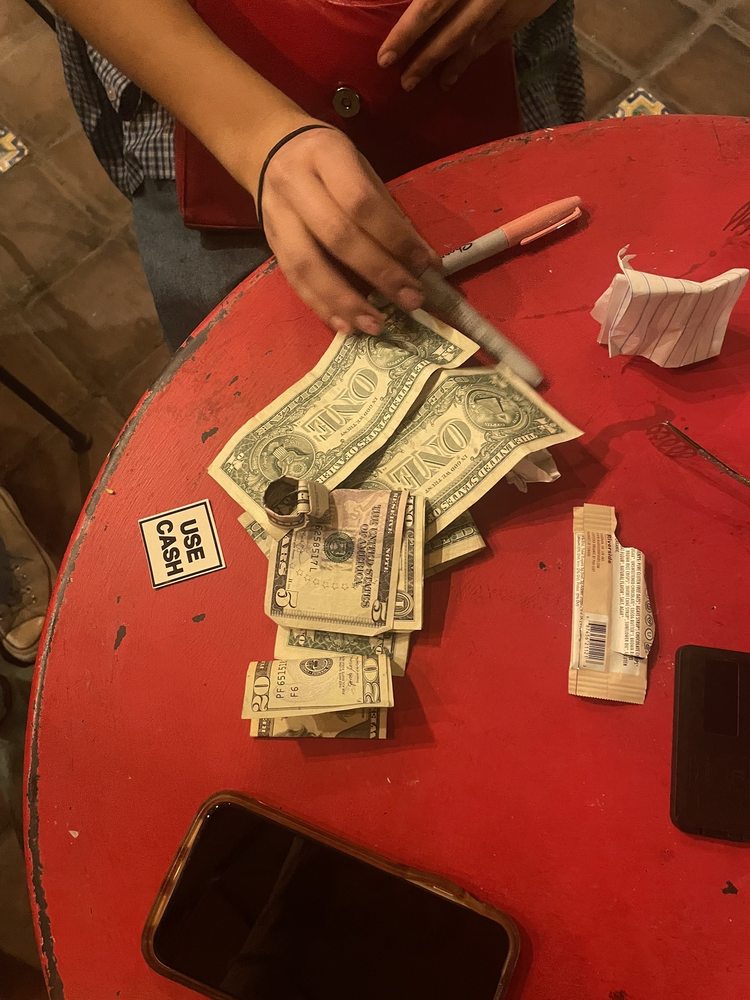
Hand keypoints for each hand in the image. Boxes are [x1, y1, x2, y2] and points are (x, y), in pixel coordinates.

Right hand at [250, 123, 438, 335]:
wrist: (269, 148)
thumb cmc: (328, 161)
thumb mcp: (360, 168)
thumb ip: (388, 211)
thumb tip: (424, 261)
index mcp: (325, 156)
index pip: (362, 202)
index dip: (395, 237)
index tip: (424, 266)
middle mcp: (295, 184)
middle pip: (337, 236)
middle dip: (379, 273)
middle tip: (410, 301)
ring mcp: (277, 216)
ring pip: (308, 265)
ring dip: (345, 301)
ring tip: (376, 325)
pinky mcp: (270, 243)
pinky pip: (294, 281)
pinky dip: (322, 306)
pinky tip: (346, 326)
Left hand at [378, 0, 554, 90]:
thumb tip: (416, 2)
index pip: (431, 5)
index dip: (407, 32)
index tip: (386, 57)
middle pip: (453, 29)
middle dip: (427, 58)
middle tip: (405, 83)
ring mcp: (511, 0)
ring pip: (477, 37)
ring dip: (453, 63)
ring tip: (432, 83)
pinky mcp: (530, 6)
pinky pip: (500, 33)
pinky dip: (478, 51)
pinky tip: (463, 64)